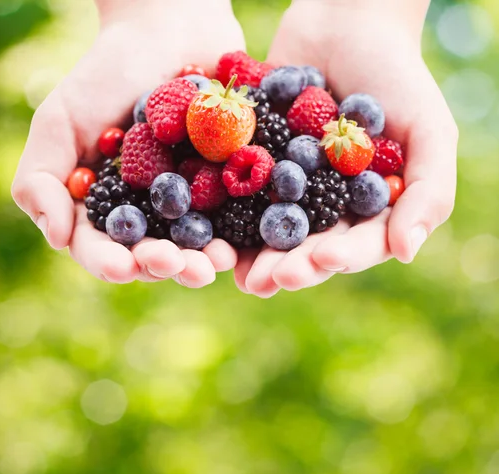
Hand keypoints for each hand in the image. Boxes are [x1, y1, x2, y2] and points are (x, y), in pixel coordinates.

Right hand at [12, 0, 244, 286]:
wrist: (167, 34)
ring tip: (211, 265)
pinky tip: (236, 247)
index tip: (122, 267)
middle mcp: (141, 215)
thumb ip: (41, 178)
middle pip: (146, 254)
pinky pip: (227, 221)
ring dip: (198, 262)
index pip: (97, 245)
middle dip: (159, 265)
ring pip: (187, 247)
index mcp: (100, 207)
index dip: (107, 261)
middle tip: (174, 265)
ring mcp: (182, 207)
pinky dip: (232, 236)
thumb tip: (57, 239)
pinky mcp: (220, 192)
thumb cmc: (105, 75)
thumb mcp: (59, 120)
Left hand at [235, 0, 457, 297]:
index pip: (356, 246)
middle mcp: (324, 211)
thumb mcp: (428, 131)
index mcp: (366, 212)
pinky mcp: (253, 172)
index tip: (323, 260)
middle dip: (291, 266)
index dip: (341, 258)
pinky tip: (212, 235)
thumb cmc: (397, 78)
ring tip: (240, 275)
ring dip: (254, 257)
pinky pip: (237, 198)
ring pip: (269, 234)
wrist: (344, 27)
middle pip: (307, 249)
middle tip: (270, 280)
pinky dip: (225, 217)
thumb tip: (406, 252)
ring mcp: (287, 194)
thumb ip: (427, 192)